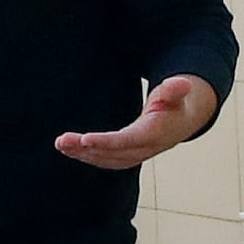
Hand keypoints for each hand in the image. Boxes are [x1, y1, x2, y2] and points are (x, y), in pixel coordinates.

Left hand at [54, 74, 218, 171]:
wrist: (182, 121)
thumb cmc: (176, 104)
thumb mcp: (177, 93)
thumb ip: (176, 89)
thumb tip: (182, 84)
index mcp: (155, 134)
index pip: (127, 141)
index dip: (106, 142)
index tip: (85, 139)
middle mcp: (144, 149)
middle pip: (112, 153)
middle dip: (85, 148)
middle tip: (62, 141)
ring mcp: (135, 155)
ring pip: (106, 159)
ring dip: (81, 154)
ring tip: (61, 144)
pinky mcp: (127, 156)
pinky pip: (105, 160)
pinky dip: (87, 156)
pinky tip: (70, 149)